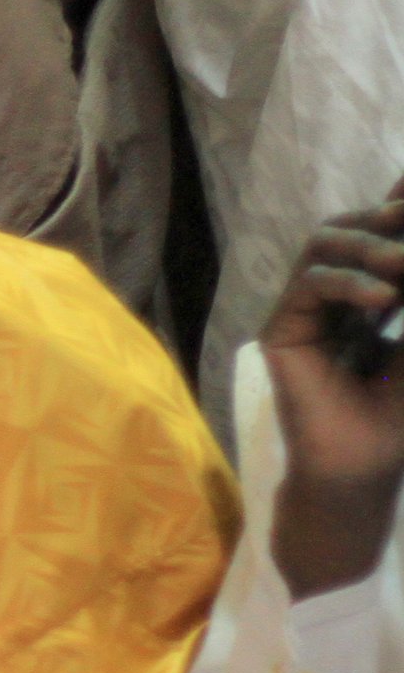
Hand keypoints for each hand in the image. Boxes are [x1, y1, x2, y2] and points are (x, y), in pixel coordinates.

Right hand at [266, 175, 403, 597]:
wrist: (364, 466)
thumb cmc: (400, 414)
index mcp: (367, 293)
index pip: (378, 234)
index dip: (394, 206)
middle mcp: (331, 294)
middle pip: (350, 228)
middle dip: (388, 220)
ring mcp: (302, 309)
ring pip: (324, 245)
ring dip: (369, 245)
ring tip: (403, 265)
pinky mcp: (281, 330)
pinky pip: (309, 284)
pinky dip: (346, 282)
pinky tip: (382, 298)